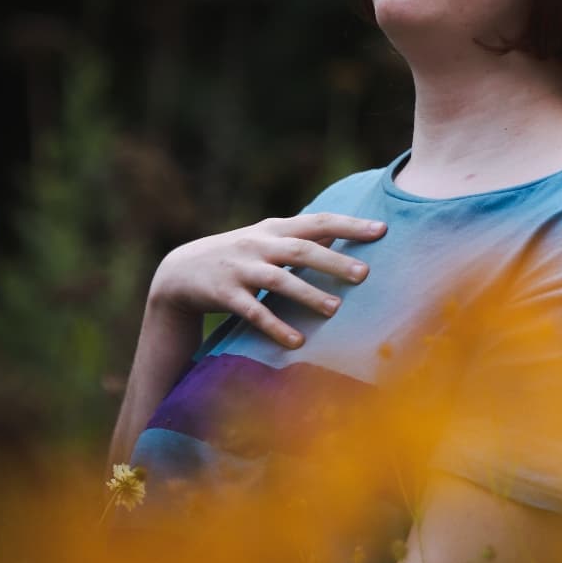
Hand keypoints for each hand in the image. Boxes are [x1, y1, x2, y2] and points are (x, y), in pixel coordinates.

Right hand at [149, 213, 386, 346]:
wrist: (180, 272)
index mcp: (275, 229)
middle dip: (333, 261)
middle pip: (301, 249)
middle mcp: (259, 245)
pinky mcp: (224, 294)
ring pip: (278, 279)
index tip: (381, 230)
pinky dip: (275, 325)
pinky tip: (296, 341)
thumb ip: (301, 237)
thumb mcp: (267, 239)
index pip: (318, 221)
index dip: (349, 225)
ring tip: (335, 310)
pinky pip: (253, 311)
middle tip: (364, 274)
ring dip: (307, 294)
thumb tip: (344, 233)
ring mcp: (241, 268)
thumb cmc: (238, 256)